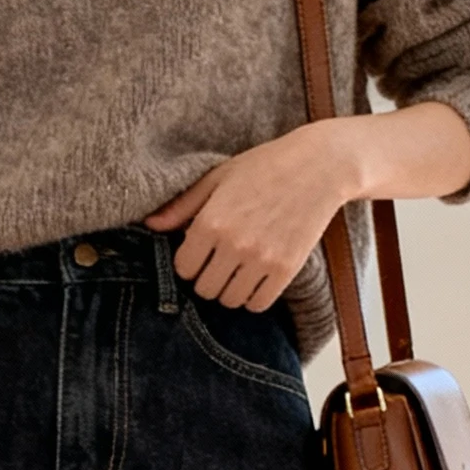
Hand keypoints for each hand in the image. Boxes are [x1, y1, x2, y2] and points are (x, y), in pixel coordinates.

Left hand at [145, 122, 354, 310]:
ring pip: (230, 300)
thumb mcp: (217, 178)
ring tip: (239, 269)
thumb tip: (150, 225)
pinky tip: (256, 278)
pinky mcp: (286, 269)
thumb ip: (183, 206)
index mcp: (211, 221)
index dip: (190, 263)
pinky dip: (254, 297)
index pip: (184, 268)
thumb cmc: (264, 166)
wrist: (319, 166)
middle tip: (220, 263)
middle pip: (205, 289)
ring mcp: (261, 259)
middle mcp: (234, 244)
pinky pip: (258, 304)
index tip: (201, 253)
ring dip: (231, 290)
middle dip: (208, 278)